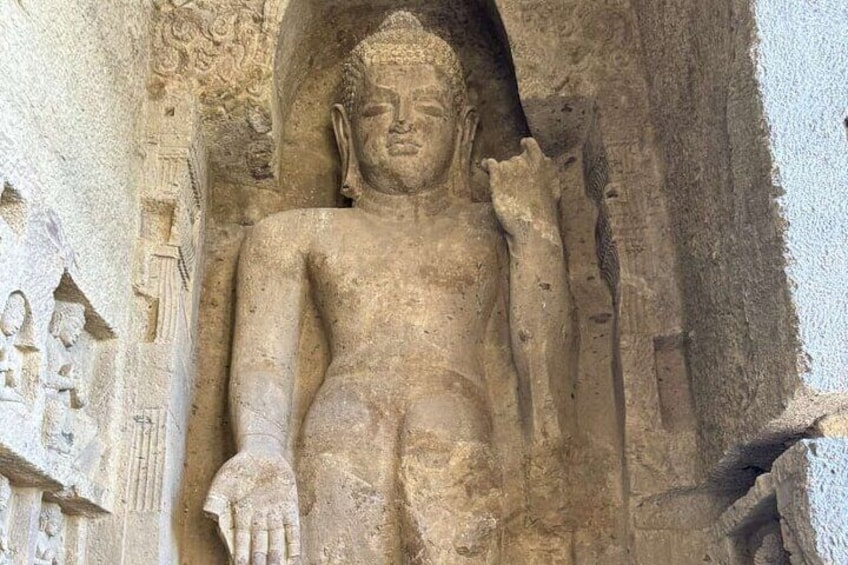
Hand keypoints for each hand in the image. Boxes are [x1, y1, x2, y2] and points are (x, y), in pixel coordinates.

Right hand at [205, 449, 300, 564]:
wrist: (260, 453)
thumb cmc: (237, 470)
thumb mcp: (223, 481)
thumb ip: (215, 498)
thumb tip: (209, 512)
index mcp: (239, 519)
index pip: (239, 540)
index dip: (240, 553)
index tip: (239, 564)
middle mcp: (257, 521)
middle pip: (258, 544)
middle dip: (259, 558)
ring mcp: (274, 515)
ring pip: (276, 539)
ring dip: (276, 554)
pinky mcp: (289, 507)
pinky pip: (292, 527)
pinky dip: (293, 542)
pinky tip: (295, 557)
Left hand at [484, 138, 560, 236]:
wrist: (532, 229)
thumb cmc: (544, 216)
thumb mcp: (553, 191)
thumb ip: (549, 174)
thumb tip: (547, 162)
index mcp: (542, 163)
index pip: (531, 145)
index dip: (525, 145)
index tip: (522, 145)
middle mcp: (526, 162)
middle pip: (516, 159)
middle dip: (513, 169)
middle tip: (513, 186)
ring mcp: (511, 168)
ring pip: (503, 164)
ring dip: (502, 173)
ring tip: (504, 189)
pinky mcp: (498, 176)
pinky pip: (489, 164)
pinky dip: (486, 165)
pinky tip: (484, 168)